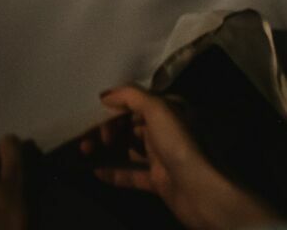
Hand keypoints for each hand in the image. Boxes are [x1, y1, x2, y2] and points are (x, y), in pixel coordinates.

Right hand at [95, 87, 275, 229]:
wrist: (202, 192)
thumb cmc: (180, 144)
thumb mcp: (158, 109)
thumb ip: (131, 96)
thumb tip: (105, 95)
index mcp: (171, 110)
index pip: (137, 103)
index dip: (115, 107)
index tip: (94, 114)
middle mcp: (167, 131)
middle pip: (130, 125)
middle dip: (106, 128)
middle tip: (86, 137)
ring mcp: (163, 157)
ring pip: (129, 148)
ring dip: (106, 148)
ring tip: (84, 150)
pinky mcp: (159, 181)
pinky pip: (132, 174)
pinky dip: (113, 171)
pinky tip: (95, 170)